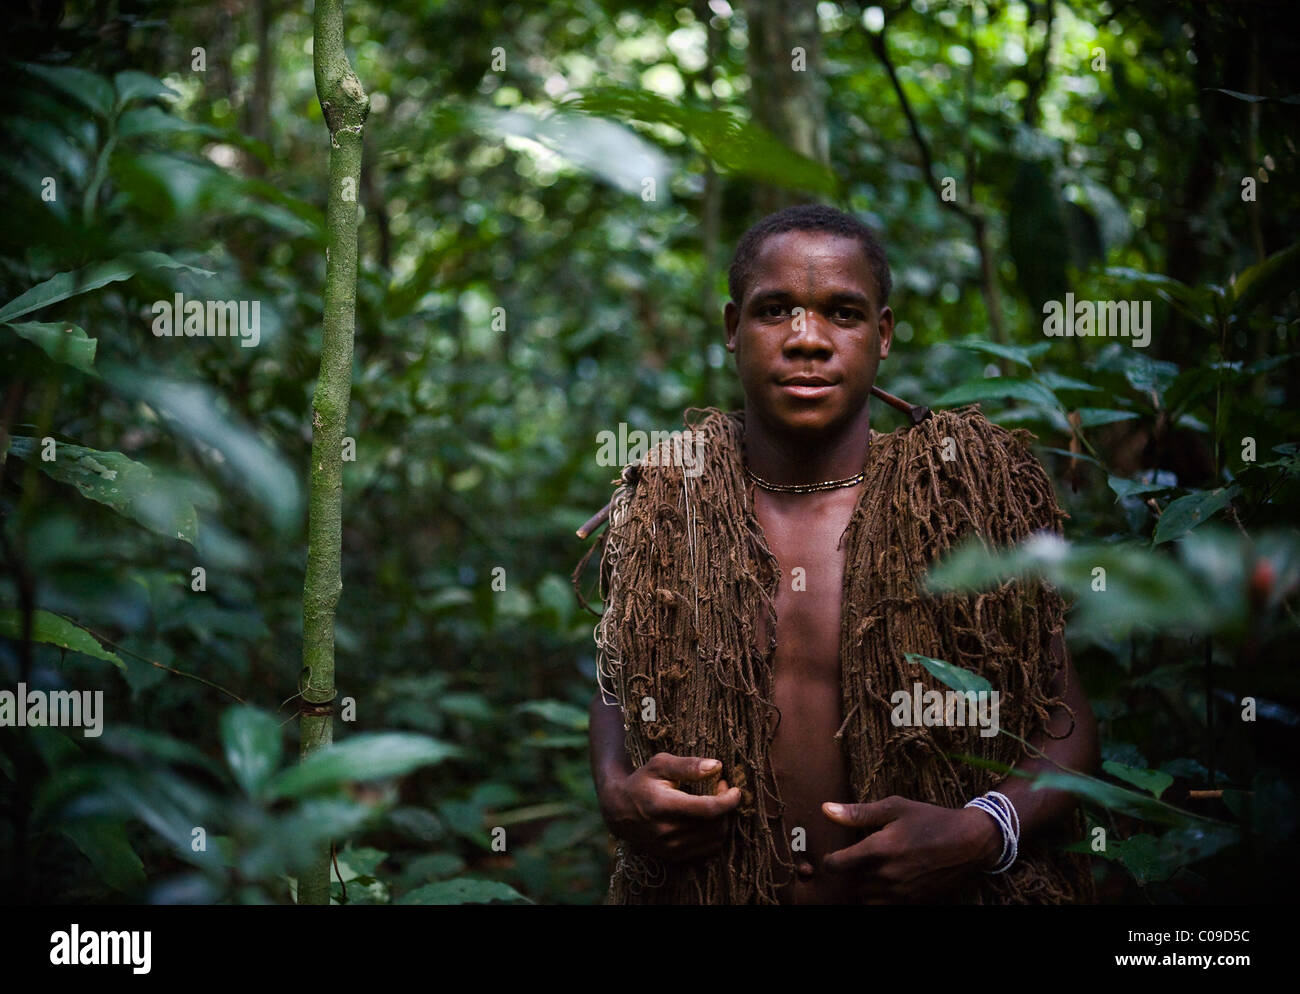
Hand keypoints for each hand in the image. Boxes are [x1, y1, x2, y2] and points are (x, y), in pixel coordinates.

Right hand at [598, 752, 741, 861]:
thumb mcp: (660, 764)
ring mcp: (670, 848)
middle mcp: (667, 832)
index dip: (728, 800)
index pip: (708, 809)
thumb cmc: (642, 781)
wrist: (618, 810)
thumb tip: (717, 766)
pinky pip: (707, 849)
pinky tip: (707, 818)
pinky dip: (714, 834)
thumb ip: (688, 765)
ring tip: (714, 801)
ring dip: (722, 820)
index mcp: (664, 806)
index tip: (735, 789)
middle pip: (715, 825)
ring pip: (714, 839)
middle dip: (725, 806)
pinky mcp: (673, 856)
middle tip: (721, 788)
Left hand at [821, 795, 1002, 902]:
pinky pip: (884, 907)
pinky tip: (887, 881)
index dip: (829, 860)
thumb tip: (826, 809)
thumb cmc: (930, 820)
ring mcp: (901, 892)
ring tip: (871, 871)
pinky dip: (880, 898)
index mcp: (879, 848)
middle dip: (849, 873)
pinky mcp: (913, 902)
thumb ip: (858, 812)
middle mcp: (887, 875)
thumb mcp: (895, 808)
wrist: (969, 842)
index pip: (837, 865)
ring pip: (865, 899)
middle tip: (856, 859)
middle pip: (850, 883)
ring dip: (863, 887)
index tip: (834, 855)